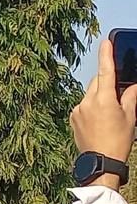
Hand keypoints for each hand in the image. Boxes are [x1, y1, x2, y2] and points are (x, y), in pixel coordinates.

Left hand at [70, 39, 136, 183]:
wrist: (100, 162)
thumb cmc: (118, 140)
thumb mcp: (130, 117)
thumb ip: (131, 97)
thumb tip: (133, 85)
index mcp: (104, 100)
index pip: (106, 71)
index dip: (106, 55)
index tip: (105, 42)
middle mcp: (87, 102)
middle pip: (98, 82)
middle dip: (107, 82)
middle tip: (118, 94)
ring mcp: (78, 109)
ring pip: (90, 93)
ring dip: (99, 96)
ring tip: (109, 113)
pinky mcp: (72, 117)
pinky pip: (83, 104)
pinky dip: (91, 106)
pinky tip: (99, 120)